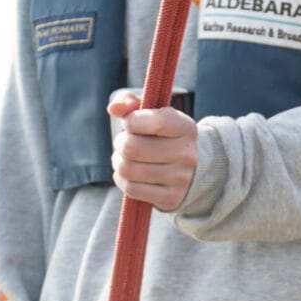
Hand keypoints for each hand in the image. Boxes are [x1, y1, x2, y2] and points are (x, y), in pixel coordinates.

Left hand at [109, 93, 197, 211]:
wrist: (187, 169)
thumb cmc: (160, 135)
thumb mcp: (151, 113)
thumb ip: (130, 103)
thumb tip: (114, 108)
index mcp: (185, 128)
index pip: (154, 122)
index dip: (131, 121)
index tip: (130, 123)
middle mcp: (187, 153)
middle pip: (131, 148)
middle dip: (120, 143)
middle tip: (124, 143)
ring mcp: (180, 178)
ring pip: (128, 169)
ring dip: (119, 162)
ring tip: (125, 158)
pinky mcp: (171, 197)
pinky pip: (131, 189)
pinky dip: (122, 180)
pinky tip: (128, 174)